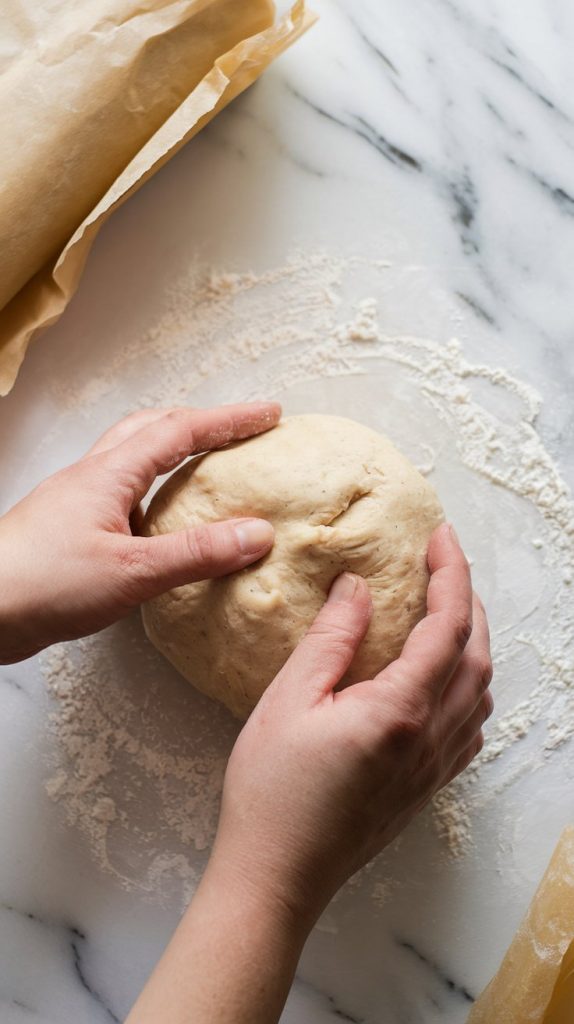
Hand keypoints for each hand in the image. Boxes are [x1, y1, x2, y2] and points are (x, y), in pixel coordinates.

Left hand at [0, 402, 280, 662]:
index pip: (181, 432)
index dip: (228, 420)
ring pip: (131, 457)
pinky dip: (152, 489)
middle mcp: (92, 477)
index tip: (268, 414)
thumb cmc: (43, 585)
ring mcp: (76, 501)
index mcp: (109, 475)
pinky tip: (161, 519)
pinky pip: (120, 491)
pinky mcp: (68, 529)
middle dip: (200, 422)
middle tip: (239, 430)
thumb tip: (258, 533)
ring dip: (172, 450)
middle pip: (151, 428)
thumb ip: (196, 554)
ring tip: (207, 465)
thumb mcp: (131, 572)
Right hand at [210, 523, 492, 927]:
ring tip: (447, 611)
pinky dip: (470, 686)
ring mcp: (433, 768)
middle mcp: (431, 738)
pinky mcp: (426, 788)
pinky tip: (445, 680)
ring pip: (480, 691)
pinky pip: (470, 726)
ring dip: (474, 642)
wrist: (277, 876)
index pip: (447, 625)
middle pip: (476, 654)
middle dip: (469, 600)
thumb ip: (331, 638)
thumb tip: (359, 587)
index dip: (450, 573)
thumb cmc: (272, 791)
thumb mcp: (289, 700)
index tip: (440, 536)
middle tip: (443, 564)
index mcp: (400, 710)